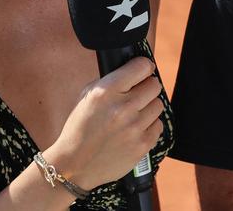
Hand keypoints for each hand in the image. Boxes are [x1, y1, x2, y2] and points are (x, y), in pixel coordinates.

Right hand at [45, 57, 163, 188]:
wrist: (75, 165)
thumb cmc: (80, 128)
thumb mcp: (87, 97)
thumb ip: (111, 81)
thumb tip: (133, 70)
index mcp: (106, 91)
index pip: (142, 67)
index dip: (143, 67)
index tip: (142, 70)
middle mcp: (123, 107)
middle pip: (154, 85)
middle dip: (146, 87)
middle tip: (137, 94)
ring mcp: (135, 127)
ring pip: (158, 104)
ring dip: (148, 107)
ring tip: (134, 114)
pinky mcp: (142, 145)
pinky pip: (158, 125)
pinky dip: (149, 126)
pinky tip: (135, 130)